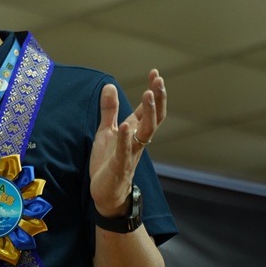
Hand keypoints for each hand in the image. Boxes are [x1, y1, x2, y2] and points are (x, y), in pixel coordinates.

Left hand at [89, 69, 165, 216]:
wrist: (106, 193)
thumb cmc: (108, 162)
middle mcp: (137, 140)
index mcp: (134, 131)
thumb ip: (109, 110)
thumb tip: (110, 85)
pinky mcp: (120, 166)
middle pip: (154, 117)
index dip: (153, 91)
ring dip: (148, 113)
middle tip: (159, 80)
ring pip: (146, 132)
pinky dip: (125, 138)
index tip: (155, 73)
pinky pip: (125, 151)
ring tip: (148, 94)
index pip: (148, 109)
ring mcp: (131, 153)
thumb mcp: (106, 131)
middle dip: (157, 98)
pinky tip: (125, 125)